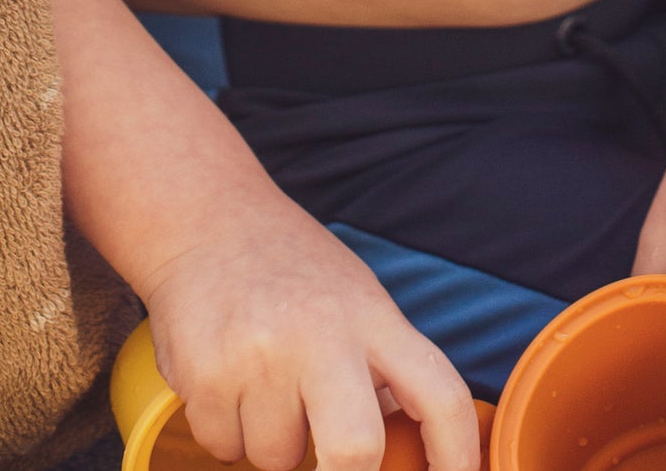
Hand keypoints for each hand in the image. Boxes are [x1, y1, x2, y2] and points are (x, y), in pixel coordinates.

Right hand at [145, 196, 481, 470]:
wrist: (210, 219)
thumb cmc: (294, 269)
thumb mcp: (357, 299)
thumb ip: (382, 365)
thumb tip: (407, 439)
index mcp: (372, 317)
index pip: (439, 395)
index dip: (458, 454)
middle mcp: (321, 335)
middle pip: (356, 452)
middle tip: (336, 466)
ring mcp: (261, 355)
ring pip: (277, 459)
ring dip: (271, 443)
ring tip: (264, 382)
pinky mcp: (207, 373)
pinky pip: (223, 448)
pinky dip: (225, 432)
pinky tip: (227, 380)